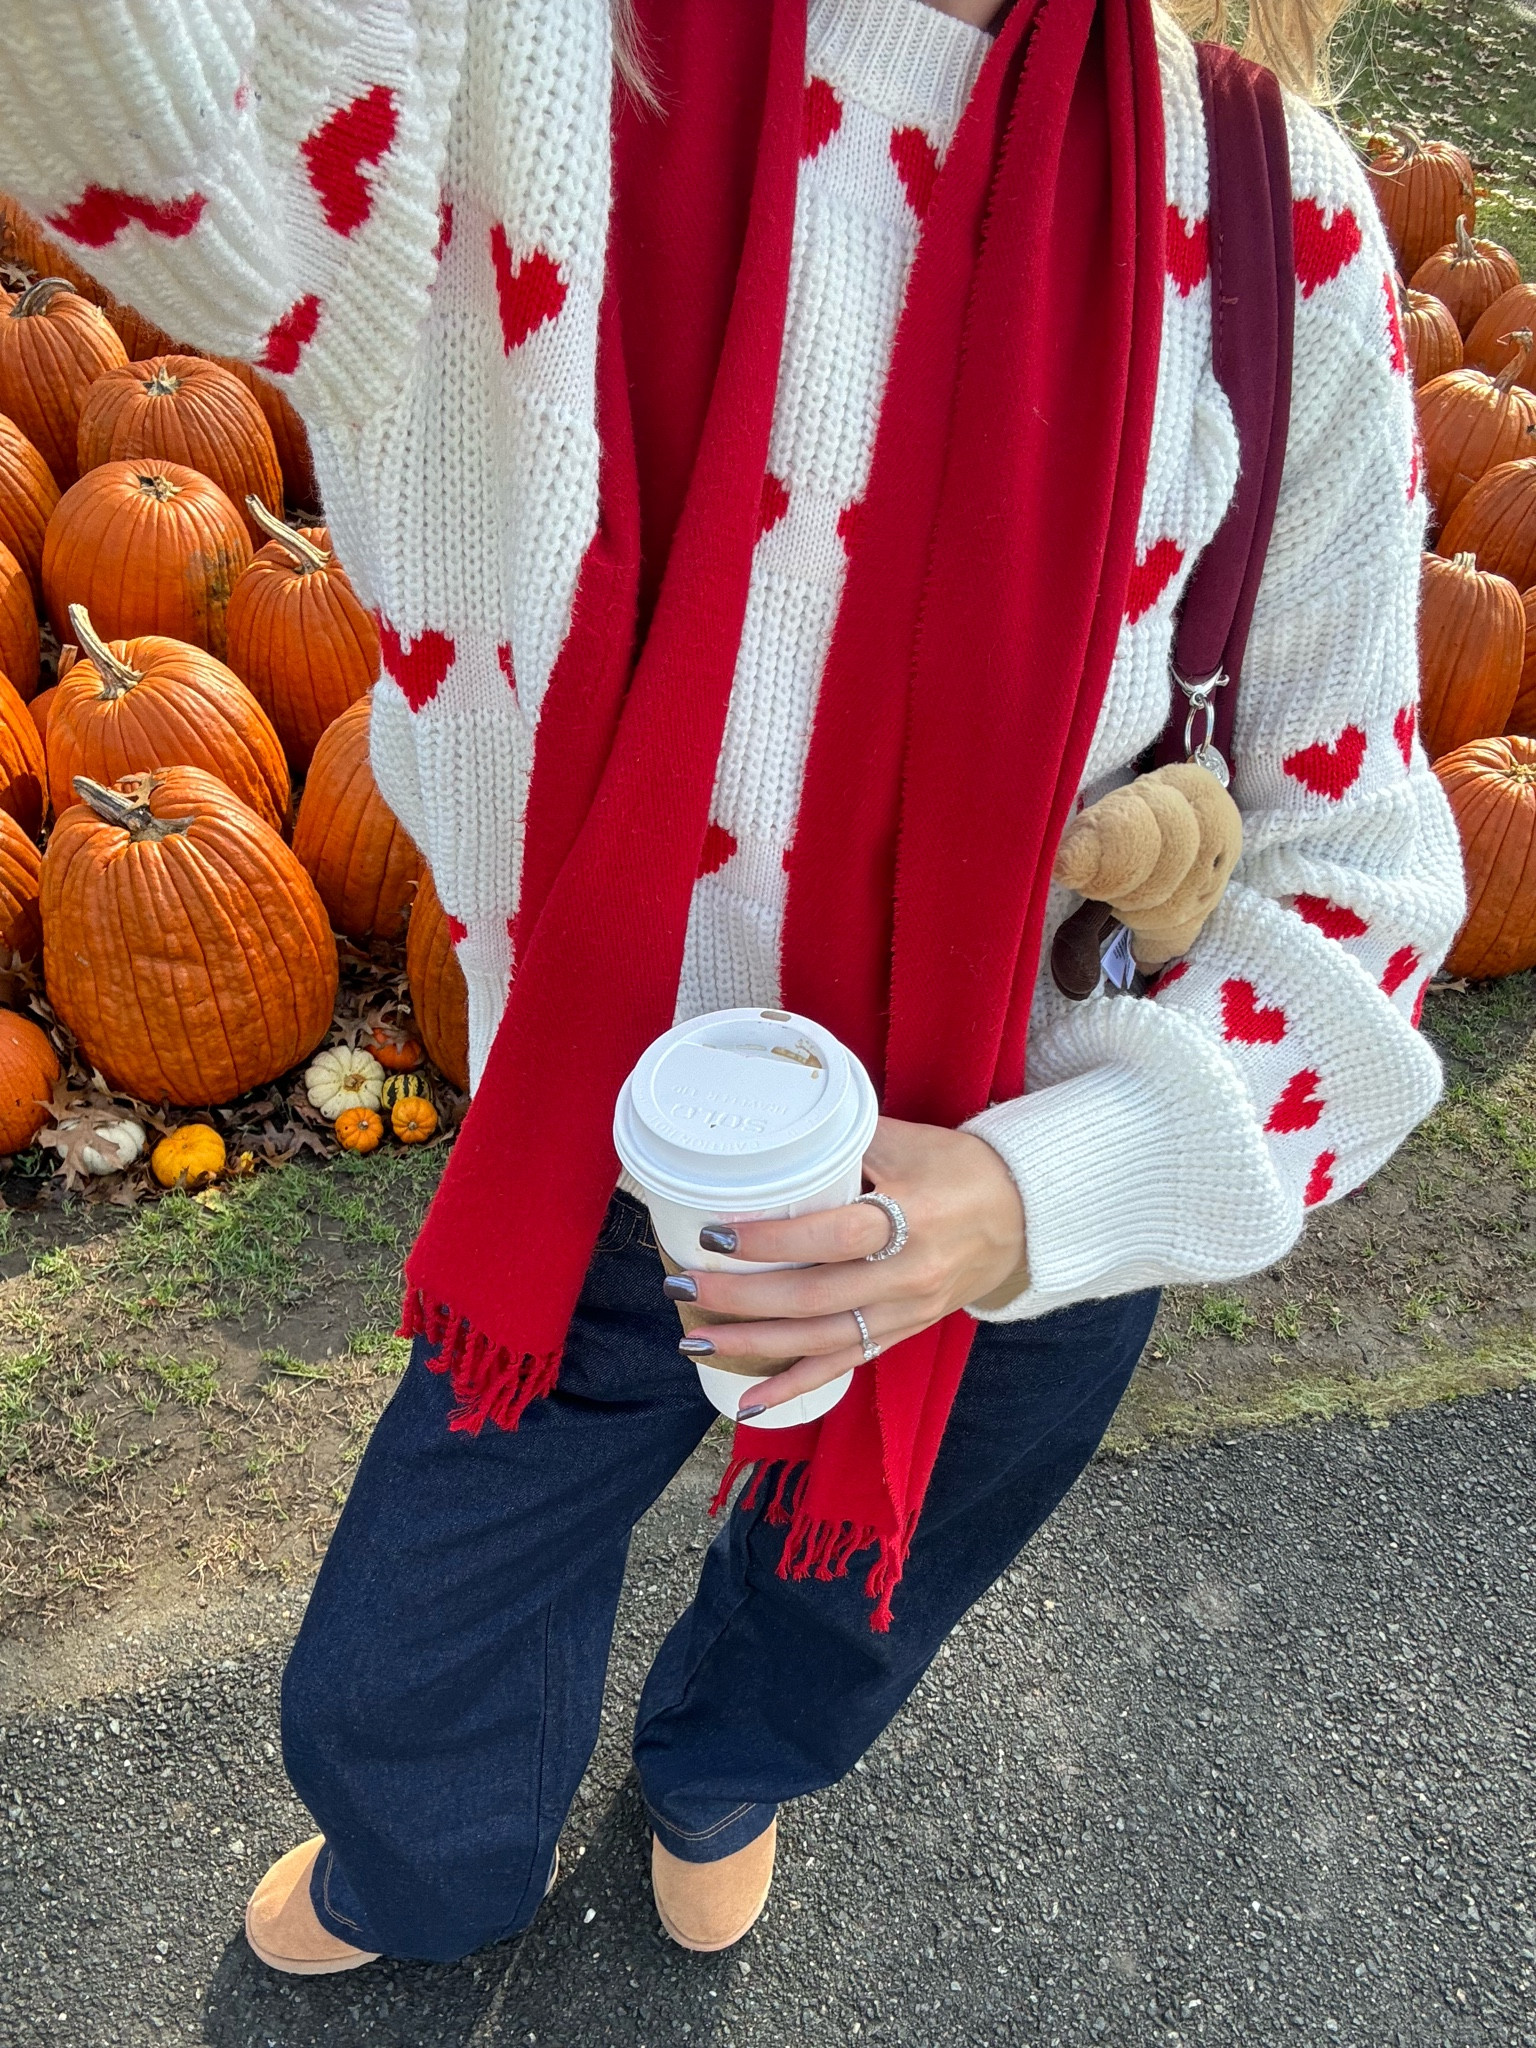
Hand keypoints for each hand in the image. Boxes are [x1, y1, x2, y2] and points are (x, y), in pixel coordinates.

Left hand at [668, 1116, 1026, 1416]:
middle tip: (680, 1283)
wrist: (1024, 1216)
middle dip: (740, 1296)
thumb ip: (841, 1137)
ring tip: (693, 1338)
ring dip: (752, 1345)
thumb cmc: (960, 1168)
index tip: (715, 1234)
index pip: (831, 1238)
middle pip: (813, 1297)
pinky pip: (844, 1366)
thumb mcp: (905, 1139)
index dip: (771, 1241)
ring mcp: (904, 1313)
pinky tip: (749, 1404)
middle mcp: (907, 1276)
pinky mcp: (902, 1333)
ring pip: (820, 1340)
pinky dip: (795, 1387)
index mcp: (911, 1220)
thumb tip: (769, 1131)